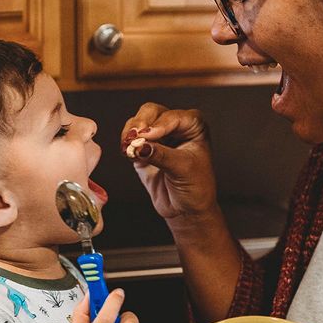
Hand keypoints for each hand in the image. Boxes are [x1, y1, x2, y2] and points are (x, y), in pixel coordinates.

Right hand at [121, 103, 217, 223]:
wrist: (187, 210)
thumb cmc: (196, 188)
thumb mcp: (183, 169)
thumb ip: (161, 155)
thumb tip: (140, 146)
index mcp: (194, 126)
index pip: (173, 116)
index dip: (159, 124)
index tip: (148, 135)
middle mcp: (176, 126)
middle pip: (152, 112)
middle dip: (140, 124)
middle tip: (133, 137)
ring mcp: (159, 137)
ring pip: (138, 122)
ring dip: (130, 133)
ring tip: (128, 147)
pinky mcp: (144, 149)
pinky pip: (130, 139)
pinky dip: (126, 143)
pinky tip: (127, 152)